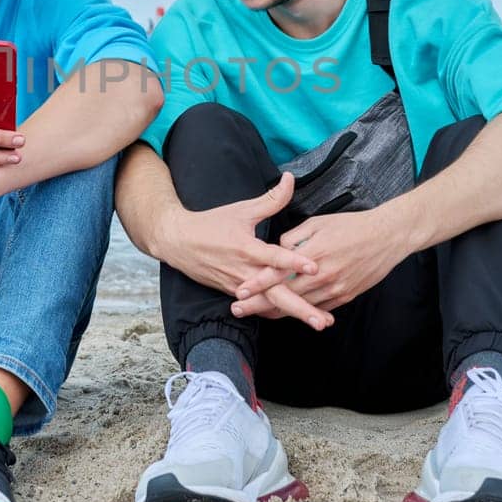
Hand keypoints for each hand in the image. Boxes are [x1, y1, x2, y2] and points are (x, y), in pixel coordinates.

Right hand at [157, 174, 332, 330]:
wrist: (178, 242)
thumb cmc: (211, 224)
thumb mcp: (241, 209)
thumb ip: (271, 198)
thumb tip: (290, 178)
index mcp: (247, 249)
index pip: (274, 258)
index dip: (294, 262)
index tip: (314, 268)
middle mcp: (245, 272)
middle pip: (276, 295)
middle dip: (302, 309)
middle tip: (324, 321)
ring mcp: (240, 287)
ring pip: (270, 304)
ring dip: (295, 314)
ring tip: (320, 322)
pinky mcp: (235, 293)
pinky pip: (260, 305)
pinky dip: (279, 312)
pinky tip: (299, 317)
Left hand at [231, 203, 418, 318]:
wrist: (386, 237)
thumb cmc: (350, 226)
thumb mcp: (318, 223)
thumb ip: (294, 238)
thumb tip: (277, 249)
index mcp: (312, 253)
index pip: (278, 272)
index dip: (257, 283)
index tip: (240, 291)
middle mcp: (322, 275)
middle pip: (284, 295)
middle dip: (259, 304)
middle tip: (238, 310)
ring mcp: (334, 289)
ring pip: (300, 306)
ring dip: (277, 312)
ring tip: (256, 315)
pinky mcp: (344, 297)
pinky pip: (318, 309)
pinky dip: (301, 313)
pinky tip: (286, 314)